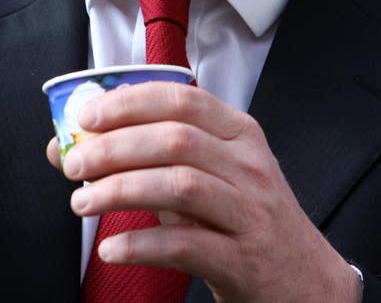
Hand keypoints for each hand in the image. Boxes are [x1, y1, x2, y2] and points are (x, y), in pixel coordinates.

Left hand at [47, 82, 361, 302]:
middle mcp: (248, 165)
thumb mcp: (212, 176)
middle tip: (74, 163)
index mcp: (239, 133)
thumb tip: (74, 145)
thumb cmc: (246, 219)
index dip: (129, 103)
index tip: (86, 114)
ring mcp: (250, 212)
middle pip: (175, 139)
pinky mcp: (244, 260)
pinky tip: (111, 247)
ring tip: (82, 202)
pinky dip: (141, 244)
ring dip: (120, 190)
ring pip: (179, 185)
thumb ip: (152, 158)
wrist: (306, 280)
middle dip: (114, 147)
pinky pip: (185, 245)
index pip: (182, 100)